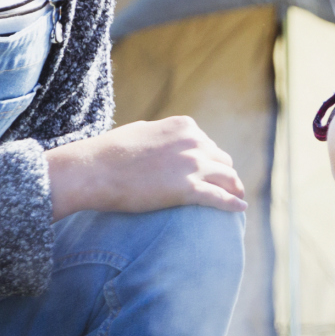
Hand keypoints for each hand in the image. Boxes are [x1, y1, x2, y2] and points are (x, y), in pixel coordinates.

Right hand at [47, 116, 246, 218]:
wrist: (93, 171)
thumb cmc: (108, 153)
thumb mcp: (141, 131)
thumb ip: (161, 134)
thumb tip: (166, 139)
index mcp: (184, 127)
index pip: (207, 143)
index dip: (209, 158)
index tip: (210, 169)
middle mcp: (194, 143)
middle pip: (221, 159)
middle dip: (223, 172)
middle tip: (227, 185)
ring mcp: (194, 165)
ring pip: (227, 177)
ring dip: (234, 187)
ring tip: (238, 196)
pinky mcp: (189, 189)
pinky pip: (221, 198)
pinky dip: (234, 203)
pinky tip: (241, 208)